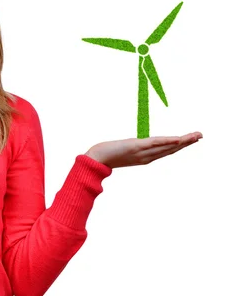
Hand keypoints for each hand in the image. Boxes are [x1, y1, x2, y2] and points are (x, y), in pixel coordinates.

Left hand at [85, 132, 202, 168]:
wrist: (94, 160)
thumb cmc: (105, 155)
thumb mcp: (122, 150)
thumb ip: (131, 148)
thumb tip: (136, 145)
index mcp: (144, 158)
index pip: (165, 151)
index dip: (179, 146)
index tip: (191, 140)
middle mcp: (146, 157)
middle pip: (170, 149)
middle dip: (186, 143)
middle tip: (200, 136)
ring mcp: (141, 153)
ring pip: (165, 147)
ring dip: (182, 141)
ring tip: (195, 136)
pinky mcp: (135, 147)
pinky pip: (154, 144)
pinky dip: (167, 141)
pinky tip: (177, 140)